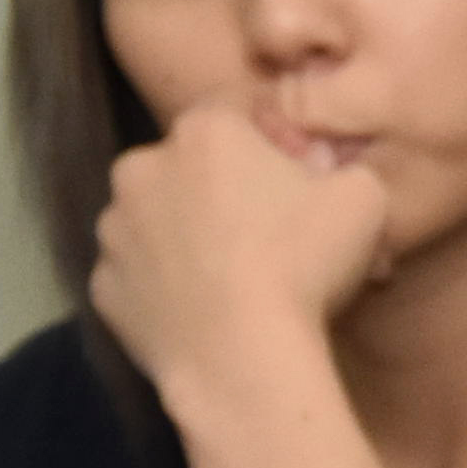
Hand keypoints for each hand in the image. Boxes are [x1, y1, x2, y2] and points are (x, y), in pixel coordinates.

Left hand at [88, 96, 391, 410]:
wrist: (242, 359)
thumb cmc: (304, 264)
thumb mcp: (363, 197)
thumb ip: (341, 166)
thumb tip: (318, 170)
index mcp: (203, 131)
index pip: (239, 108)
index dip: (275, 137)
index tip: (303, 174)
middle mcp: (141, 167)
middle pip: (190, 164)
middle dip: (225, 186)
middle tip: (272, 231)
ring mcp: (113, 230)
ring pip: (157, 219)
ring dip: (190, 234)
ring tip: (237, 277)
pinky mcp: (103, 287)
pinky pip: (141, 274)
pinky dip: (167, 285)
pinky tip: (207, 309)